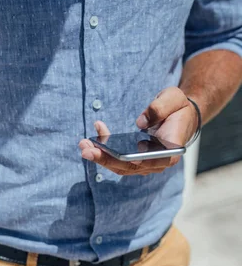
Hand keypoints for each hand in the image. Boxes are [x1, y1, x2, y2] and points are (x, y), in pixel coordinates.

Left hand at [79, 87, 197, 175]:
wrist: (182, 115)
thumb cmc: (179, 108)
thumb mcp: (175, 99)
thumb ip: (160, 107)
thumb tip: (140, 122)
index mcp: (169, 152)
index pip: (148, 162)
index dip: (130, 161)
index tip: (113, 156)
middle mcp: (156, 163)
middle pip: (128, 167)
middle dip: (105, 159)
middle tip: (86, 150)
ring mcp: (145, 163)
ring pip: (119, 165)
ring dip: (100, 156)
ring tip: (83, 144)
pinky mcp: (135, 159)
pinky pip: (117, 157)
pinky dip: (104, 148)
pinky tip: (95, 133)